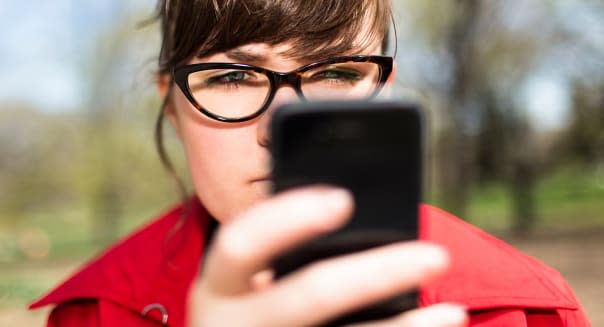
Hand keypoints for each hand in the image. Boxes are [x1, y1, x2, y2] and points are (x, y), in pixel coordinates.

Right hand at [188, 186, 466, 326]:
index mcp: (219, 286)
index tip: (343, 199)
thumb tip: (346, 203)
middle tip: (436, 255)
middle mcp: (235, 325)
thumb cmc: (246, 306)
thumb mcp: (240, 280)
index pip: (242, 245)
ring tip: (454, 312)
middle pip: (310, 296)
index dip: (288, 219)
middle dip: (377, 274)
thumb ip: (277, 251)